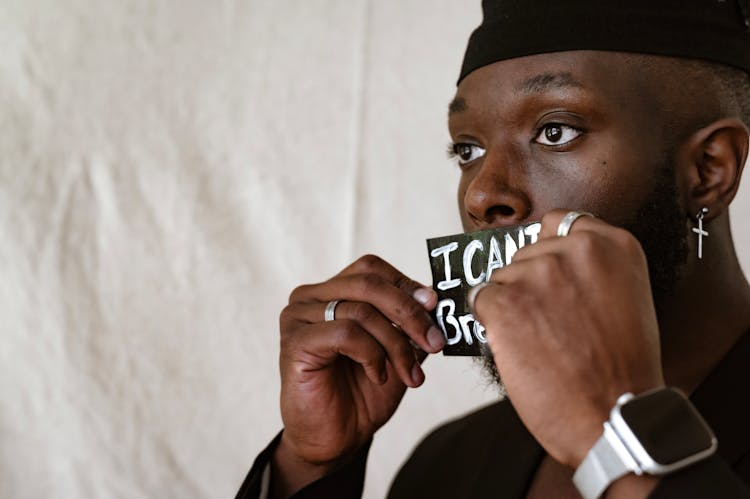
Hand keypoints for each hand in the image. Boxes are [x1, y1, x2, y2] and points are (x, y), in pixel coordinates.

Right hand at [272, 255, 444, 495]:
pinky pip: (346, 333)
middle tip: (434, 342)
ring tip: (409, 374)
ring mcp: (298, 318)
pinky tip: (379, 375)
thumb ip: (409, 321)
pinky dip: (372, 355)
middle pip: (368, 283)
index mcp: (330, 291)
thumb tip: (434, 296)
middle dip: (409, 313)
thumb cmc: (362, 393)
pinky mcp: (295, 342)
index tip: (434, 306)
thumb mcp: (396, 350)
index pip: (371, 268)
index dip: (405, 284)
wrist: (336, 440)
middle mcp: (309, 298)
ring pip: (361, 311)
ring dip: (396, 344)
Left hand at [472, 210, 664, 467]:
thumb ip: (591, 270)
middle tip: (548, 324)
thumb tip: (546, 260)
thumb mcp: (626, 298)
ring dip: (510, 306)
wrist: (614, 416)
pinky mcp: (505, 300)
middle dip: (528, 283)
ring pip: (502, 278)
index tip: (549, 275)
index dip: (547, 250)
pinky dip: (492, 324)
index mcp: (613, 243)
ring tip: (540, 342)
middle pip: (525, 253)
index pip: (559, 223)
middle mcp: (575, 249)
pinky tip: (520, 348)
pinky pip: (481, 300)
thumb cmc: (622, 368)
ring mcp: (538, 273)